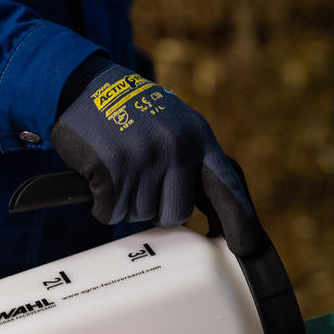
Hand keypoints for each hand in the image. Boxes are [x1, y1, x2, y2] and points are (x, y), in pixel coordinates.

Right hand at [51, 61, 265, 255]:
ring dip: (126, 204)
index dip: (239, 220)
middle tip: (141, 184)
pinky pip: (110, 212)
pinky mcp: (111, 168)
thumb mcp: (177, 125)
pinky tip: (100, 176)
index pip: (226, 186)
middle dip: (156, 209)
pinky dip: (102, 204)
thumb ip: (193, 161)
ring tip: (120, 171)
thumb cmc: (136, 115)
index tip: (247, 248)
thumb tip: (214, 212)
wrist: (86, 85)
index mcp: (198, 138)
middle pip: (176, 214)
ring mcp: (144, 158)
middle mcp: (177, 148)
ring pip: (139, 215)